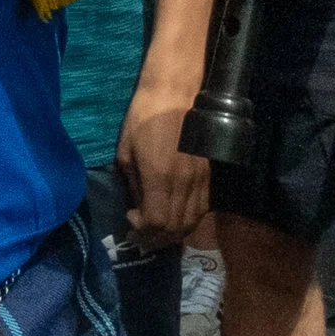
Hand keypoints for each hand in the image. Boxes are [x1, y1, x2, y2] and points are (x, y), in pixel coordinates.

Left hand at [114, 69, 211, 246]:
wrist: (174, 96)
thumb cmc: (142, 120)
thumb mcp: (126, 154)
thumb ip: (134, 186)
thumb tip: (138, 209)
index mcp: (159, 177)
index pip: (157, 222)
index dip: (142, 230)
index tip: (130, 220)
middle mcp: (184, 183)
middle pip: (175, 228)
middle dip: (155, 238)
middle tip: (140, 235)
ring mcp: (200, 180)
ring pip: (191, 222)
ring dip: (173, 234)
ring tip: (157, 231)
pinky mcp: (208, 176)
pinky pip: (202, 210)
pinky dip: (188, 221)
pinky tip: (174, 216)